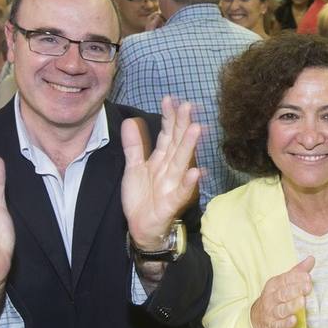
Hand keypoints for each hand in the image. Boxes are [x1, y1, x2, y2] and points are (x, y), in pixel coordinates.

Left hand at [121, 96, 201, 247]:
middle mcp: (170, 169)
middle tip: (187, 105)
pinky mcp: (173, 202)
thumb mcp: (133, 168)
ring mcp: (173, 185)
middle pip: (177, 143)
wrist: (141, 227)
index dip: (168, 118)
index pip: (166, 134)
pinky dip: (189, 182)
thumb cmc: (142, 197)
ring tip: (197, 128)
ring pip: (182, 162)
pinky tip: (195, 171)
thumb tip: (131, 121)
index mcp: (161, 159)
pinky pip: (182, 191)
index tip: (169, 99)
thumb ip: (133, 146)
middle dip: (183, 125)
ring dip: (190, 146)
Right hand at [250, 256, 313, 327]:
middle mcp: (271, 298)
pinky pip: (279, 326)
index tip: (308, 277)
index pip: (285, 280)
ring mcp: (271, 314)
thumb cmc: (275, 298)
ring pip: (281, 309)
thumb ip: (297, 272)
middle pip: (283, 293)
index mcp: (274, 285)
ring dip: (292, 305)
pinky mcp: (274, 327)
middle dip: (296, 290)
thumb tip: (311, 258)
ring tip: (303, 301)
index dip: (296, 278)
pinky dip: (286, 324)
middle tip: (308, 287)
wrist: (257, 320)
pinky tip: (293, 320)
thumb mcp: (283, 283)